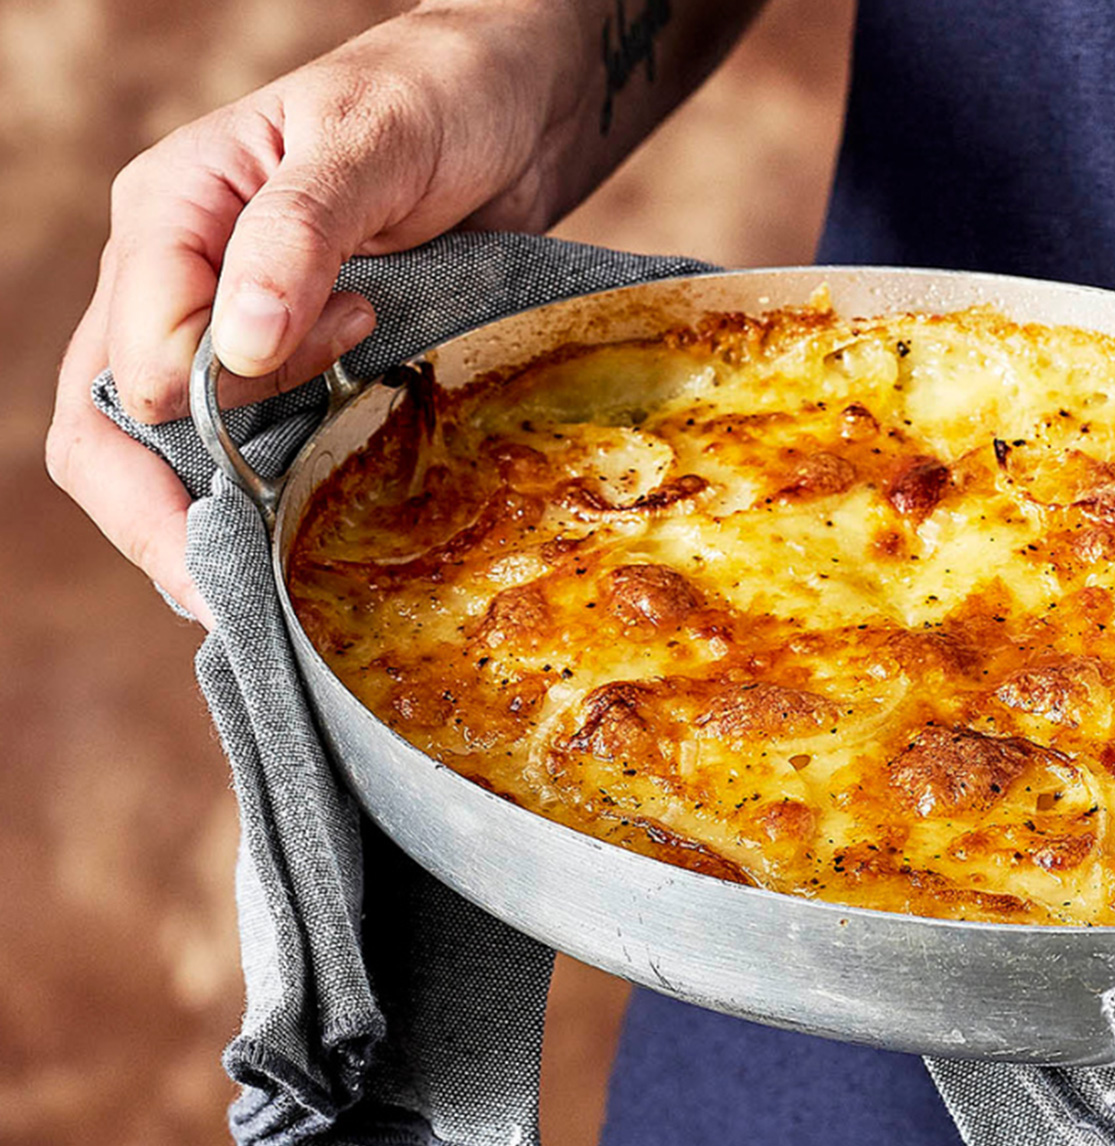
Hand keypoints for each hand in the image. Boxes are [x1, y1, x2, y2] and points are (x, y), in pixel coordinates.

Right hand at [44, 3, 592, 624]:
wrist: (510, 108)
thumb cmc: (435, 99)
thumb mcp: (367, 143)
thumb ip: (298, 235)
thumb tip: (238, 346)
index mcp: (169, 215)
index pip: (128, 359)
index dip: (198, 418)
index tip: (316, 388)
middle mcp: (179, 281)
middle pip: (115, 430)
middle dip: (167, 518)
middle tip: (247, 588)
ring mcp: (232, 331)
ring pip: (179, 458)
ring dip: (234, 512)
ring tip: (311, 537)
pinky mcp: (296, 368)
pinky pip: (255, 453)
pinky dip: (281, 499)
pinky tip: (327, 524)